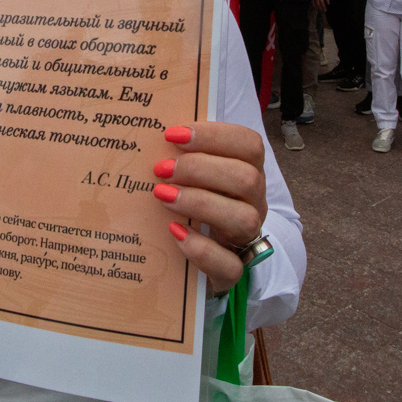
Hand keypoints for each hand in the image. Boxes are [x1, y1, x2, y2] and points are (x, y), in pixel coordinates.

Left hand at [154, 122, 267, 296]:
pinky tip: (174, 231)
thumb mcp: (195, 175)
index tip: (173, 134)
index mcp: (248, 172)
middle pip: (246, 179)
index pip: (249, 145)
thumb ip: (184, 154)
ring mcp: (246, 238)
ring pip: (243, 219)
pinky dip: (200, 248)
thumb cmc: (195, 201)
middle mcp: (254, 203)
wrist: (205, 256)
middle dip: (200, 169)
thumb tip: (147, 129)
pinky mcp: (232, 272)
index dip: (214, 136)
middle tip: (161, 169)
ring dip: (199, 202)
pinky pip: (229, 265)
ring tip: (163, 195)